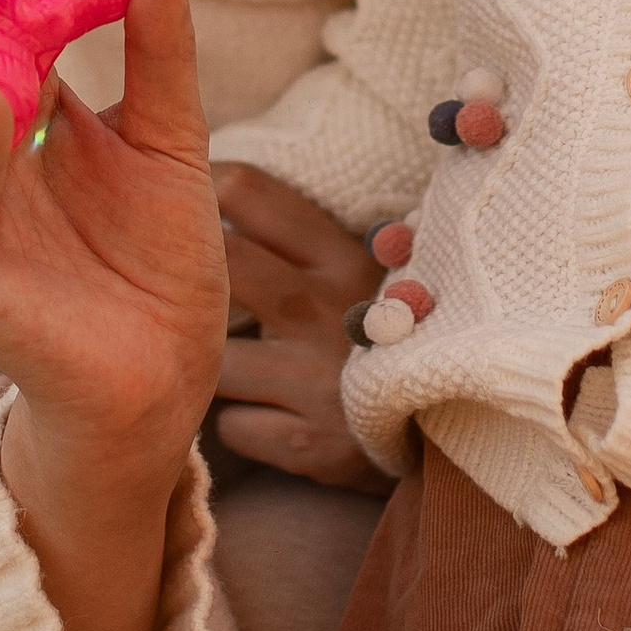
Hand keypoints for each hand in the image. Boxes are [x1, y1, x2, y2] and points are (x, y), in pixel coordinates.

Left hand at [212, 164, 393, 492]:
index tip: (182, 210)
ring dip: (214, 367)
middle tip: (185, 295)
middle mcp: (328, 312)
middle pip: (221, 266)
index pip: (249, 192)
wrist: (448, 429)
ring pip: (214, 359)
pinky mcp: (308, 445)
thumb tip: (217, 185)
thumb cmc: (384, 342)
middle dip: (189, 280)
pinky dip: (240, 423)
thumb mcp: (363, 275)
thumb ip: (302, 236)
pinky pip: (231, 425)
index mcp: (342, 258)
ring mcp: (318, 382)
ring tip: (241, 369)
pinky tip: (270, 417)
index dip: (202, 191)